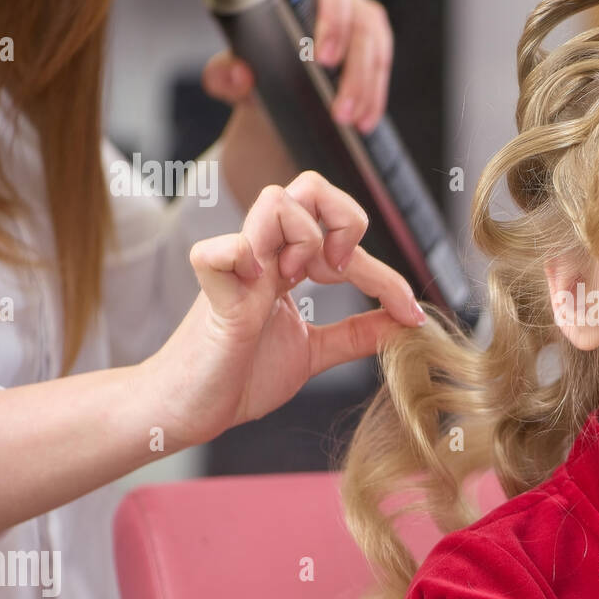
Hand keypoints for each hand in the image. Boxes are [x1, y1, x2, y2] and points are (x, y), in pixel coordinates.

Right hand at [143, 170, 427, 447]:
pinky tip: (257, 289)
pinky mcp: (212, 296)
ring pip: (275, 199)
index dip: (388, 275)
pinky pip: (220, 250)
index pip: (346, 240)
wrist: (187, 412)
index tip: (410, 314)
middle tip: (343, 273)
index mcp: (287, 268)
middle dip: (346, 221)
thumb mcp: (313, 353)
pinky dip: (241, 258)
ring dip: (305, 237)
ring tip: (299, 282)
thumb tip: (405, 324)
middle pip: (310, 186)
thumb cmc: (238, 378)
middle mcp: (265, 258)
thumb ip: (355, 335)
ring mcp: (238, 271)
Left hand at [202, 0, 393, 133]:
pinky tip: (364, 117)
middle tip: (323, 62)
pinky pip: (382, 56)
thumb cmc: (261, 73)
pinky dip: (374, 90)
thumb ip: (224, 79)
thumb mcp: (233, 81)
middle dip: (335, 23)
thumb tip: (242, 76)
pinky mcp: (374, 35)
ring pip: (367, 27)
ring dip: (359, 73)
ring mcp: (352, 6)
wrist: (291, 101)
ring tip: (343, 113)